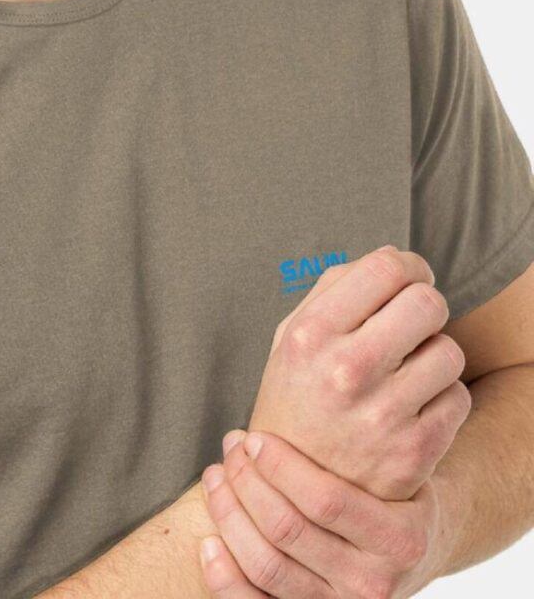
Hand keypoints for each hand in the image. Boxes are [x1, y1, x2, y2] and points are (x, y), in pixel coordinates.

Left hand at [198, 429, 448, 597]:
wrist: (410, 548)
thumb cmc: (392, 486)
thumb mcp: (401, 458)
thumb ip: (373, 415)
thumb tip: (335, 337)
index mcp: (400, 537)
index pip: (326, 500)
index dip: (280, 465)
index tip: (253, 436)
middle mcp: (374, 582)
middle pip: (288, 531)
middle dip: (247, 482)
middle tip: (232, 446)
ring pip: (268, 566)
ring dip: (229, 516)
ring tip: (216, 476)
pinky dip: (225, 577)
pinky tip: (207, 543)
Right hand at [247, 245, 471, 499]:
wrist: (291, 494)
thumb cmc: (296, 398)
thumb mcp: (291, 337)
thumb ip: (335, 288)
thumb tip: (393, 257)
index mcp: (310, 333)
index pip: (386, 268)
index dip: (409, 266)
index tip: (409, 279)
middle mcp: (345, 370)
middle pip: (428, 303)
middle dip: (426, 306)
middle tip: (414, 322)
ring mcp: (381, 414)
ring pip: (450, 351)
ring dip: (435, 355)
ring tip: (410, 370)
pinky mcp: (413, 451)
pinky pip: (459, 397)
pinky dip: (443, 397)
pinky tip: (415, 406)